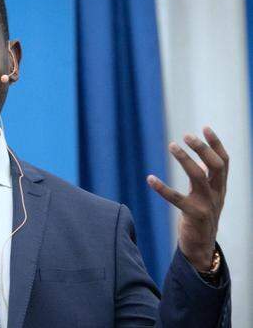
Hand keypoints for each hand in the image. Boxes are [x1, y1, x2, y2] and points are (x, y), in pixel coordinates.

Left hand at [147, 127, 227, 271]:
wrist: (202, 246)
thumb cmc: (202, 215)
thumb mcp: (208, 194)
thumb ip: (206, 177)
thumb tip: (202, 157)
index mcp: (220, 187)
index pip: (224, 161)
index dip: (216, 144)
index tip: (205, 127)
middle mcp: (217, 194)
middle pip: (216, 166)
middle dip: (203, 149)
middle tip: (187, 135)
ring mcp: (208, 205)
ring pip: (199, 178)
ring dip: (185, 160)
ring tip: (172, 145)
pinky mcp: (194, 216)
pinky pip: (177, 200)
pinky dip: (163, 188)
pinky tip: (150, 178)